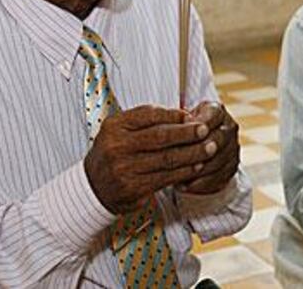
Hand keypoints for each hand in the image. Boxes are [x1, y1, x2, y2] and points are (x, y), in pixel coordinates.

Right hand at [84, 106, 216, 213]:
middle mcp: (117, 146)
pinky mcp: (134, 188)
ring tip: (209, 148)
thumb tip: (183, 115)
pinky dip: (184, 172)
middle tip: (205, 130)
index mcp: (115, 126)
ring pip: (166, 159)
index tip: (191, 115)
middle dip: (187, 133)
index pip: (148, 114)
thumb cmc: (114, 152)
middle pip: (160, 137)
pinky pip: (165, 178)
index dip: (173, 115)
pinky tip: (197, 167)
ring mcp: (125, 169)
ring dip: (192, 154)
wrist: (93, 187)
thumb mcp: (120, 130)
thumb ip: (146, 120)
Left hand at [178, 101, 239, 194]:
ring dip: (197, 169)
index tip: (183, 131)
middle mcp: (229, 128)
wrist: (198, 142)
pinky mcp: (230, 168)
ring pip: (217, 161)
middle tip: (179, 157)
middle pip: (218, 139)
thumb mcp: (181, 118)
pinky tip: (183, 185)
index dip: (199, 124)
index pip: (213, 115)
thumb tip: (178, 127)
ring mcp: (232, 149)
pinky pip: (217, 178)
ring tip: (177, 174)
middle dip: (198, 149)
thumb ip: (179, 121)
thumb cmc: (183, 127)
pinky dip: (199, 183)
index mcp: (217, 111)